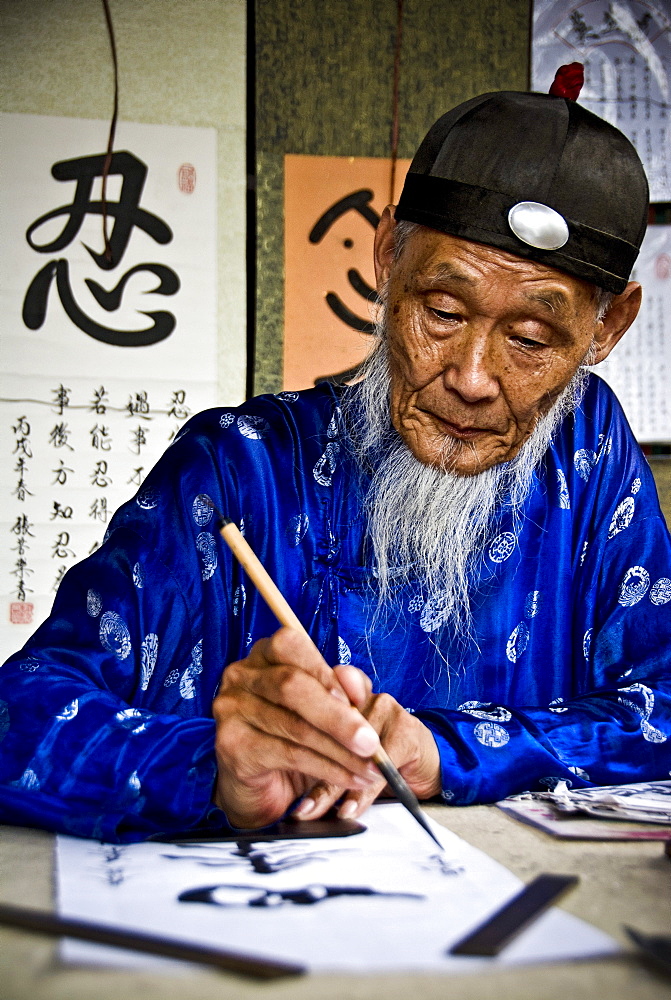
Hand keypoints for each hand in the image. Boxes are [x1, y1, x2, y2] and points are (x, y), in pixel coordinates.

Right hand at [212, 628, 381, 828]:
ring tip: (370, 767)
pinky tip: (348, 778)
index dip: (326, 672)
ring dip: (340, 751)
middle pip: (291, 685)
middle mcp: (241, 675)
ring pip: (294, 725)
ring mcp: (231, 709)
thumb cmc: (295, 736)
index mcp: (264, 654)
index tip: (359, 700)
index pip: (291, 646)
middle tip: (371, 744)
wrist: (263, 784)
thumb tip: (355, 683)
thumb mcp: (325, 706)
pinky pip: (288, 754)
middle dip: (339, 717)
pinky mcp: (232, 745)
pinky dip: (326, 768)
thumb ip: (343, 687)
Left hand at [291, 664, 441, 821]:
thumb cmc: (376, 758)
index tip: (277, 764)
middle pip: (328, 732)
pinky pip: (379, 765)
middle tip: (295, 805)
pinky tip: (350, 809)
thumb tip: (284, 784)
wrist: (424, 764)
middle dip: (309, 772)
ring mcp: (385, 707)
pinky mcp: (406, 729)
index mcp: (338, 690)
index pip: (311, 706)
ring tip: (313, 812)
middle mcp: (360, 694)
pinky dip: (363, 792)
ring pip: (351, 752)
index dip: (295, 736)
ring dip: (331, 788)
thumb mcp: (340, 754)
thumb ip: (314, 753)